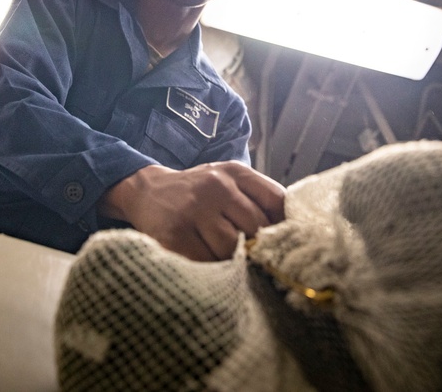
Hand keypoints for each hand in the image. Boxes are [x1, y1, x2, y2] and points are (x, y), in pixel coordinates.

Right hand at [99, 162, 285, 260]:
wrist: (147, 191)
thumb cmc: (197, 193)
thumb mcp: (227, 182)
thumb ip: (257, 198)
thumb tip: (294, 230)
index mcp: (234, 172)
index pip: (276, 200)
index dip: (284, 225)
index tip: (285, 241)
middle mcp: (215, 186)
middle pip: (256, 228)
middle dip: (257, 246)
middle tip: (253, 256)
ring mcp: (194, 210)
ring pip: (233, 248)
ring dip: (233, 260)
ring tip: (227, 258)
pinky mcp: (174, 234)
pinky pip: (207, 262)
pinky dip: (212, 268)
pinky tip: (208, 263)